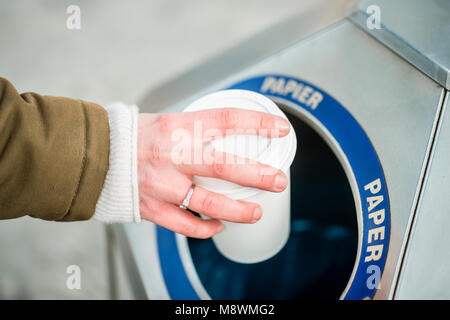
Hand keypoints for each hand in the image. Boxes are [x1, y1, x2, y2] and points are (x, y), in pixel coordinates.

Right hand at [138, 108, 289, 237]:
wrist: (95, 155)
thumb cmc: (136, 136)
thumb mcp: (169, 121)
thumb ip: (198, 131)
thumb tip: (232, 135)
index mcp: (177, 127)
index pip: (226, 119)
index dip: (257, 123)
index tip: (280, 129)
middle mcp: (171, 156)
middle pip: (223, 165)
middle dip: (257, 174)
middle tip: (279, 180)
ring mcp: (161, 185)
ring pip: (208, 202)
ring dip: (237, 210)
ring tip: (257, 212)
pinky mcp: (152, 207)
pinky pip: (185, 225)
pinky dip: (206, 228)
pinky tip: (220, 226)